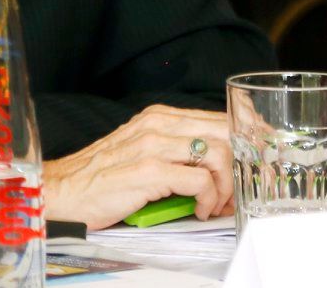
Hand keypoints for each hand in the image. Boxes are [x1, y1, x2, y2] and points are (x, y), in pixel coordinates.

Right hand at [42, 105, 233, 229]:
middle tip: (244, 188)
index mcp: (160, 116)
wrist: (62, 192)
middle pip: (226, 131)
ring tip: (216, 205)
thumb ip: (175, 151)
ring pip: (219, 153)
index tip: (264, 152)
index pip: (220, 115)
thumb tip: (216, 168)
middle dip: (246, 161)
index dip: (249, 134)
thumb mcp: (142, 152)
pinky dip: (208, 198)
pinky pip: (199, 180)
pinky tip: (198, 211)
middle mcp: (159, 123)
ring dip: (227, 186)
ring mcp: (154, 145)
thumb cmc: (102, 179)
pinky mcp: (149, 170)